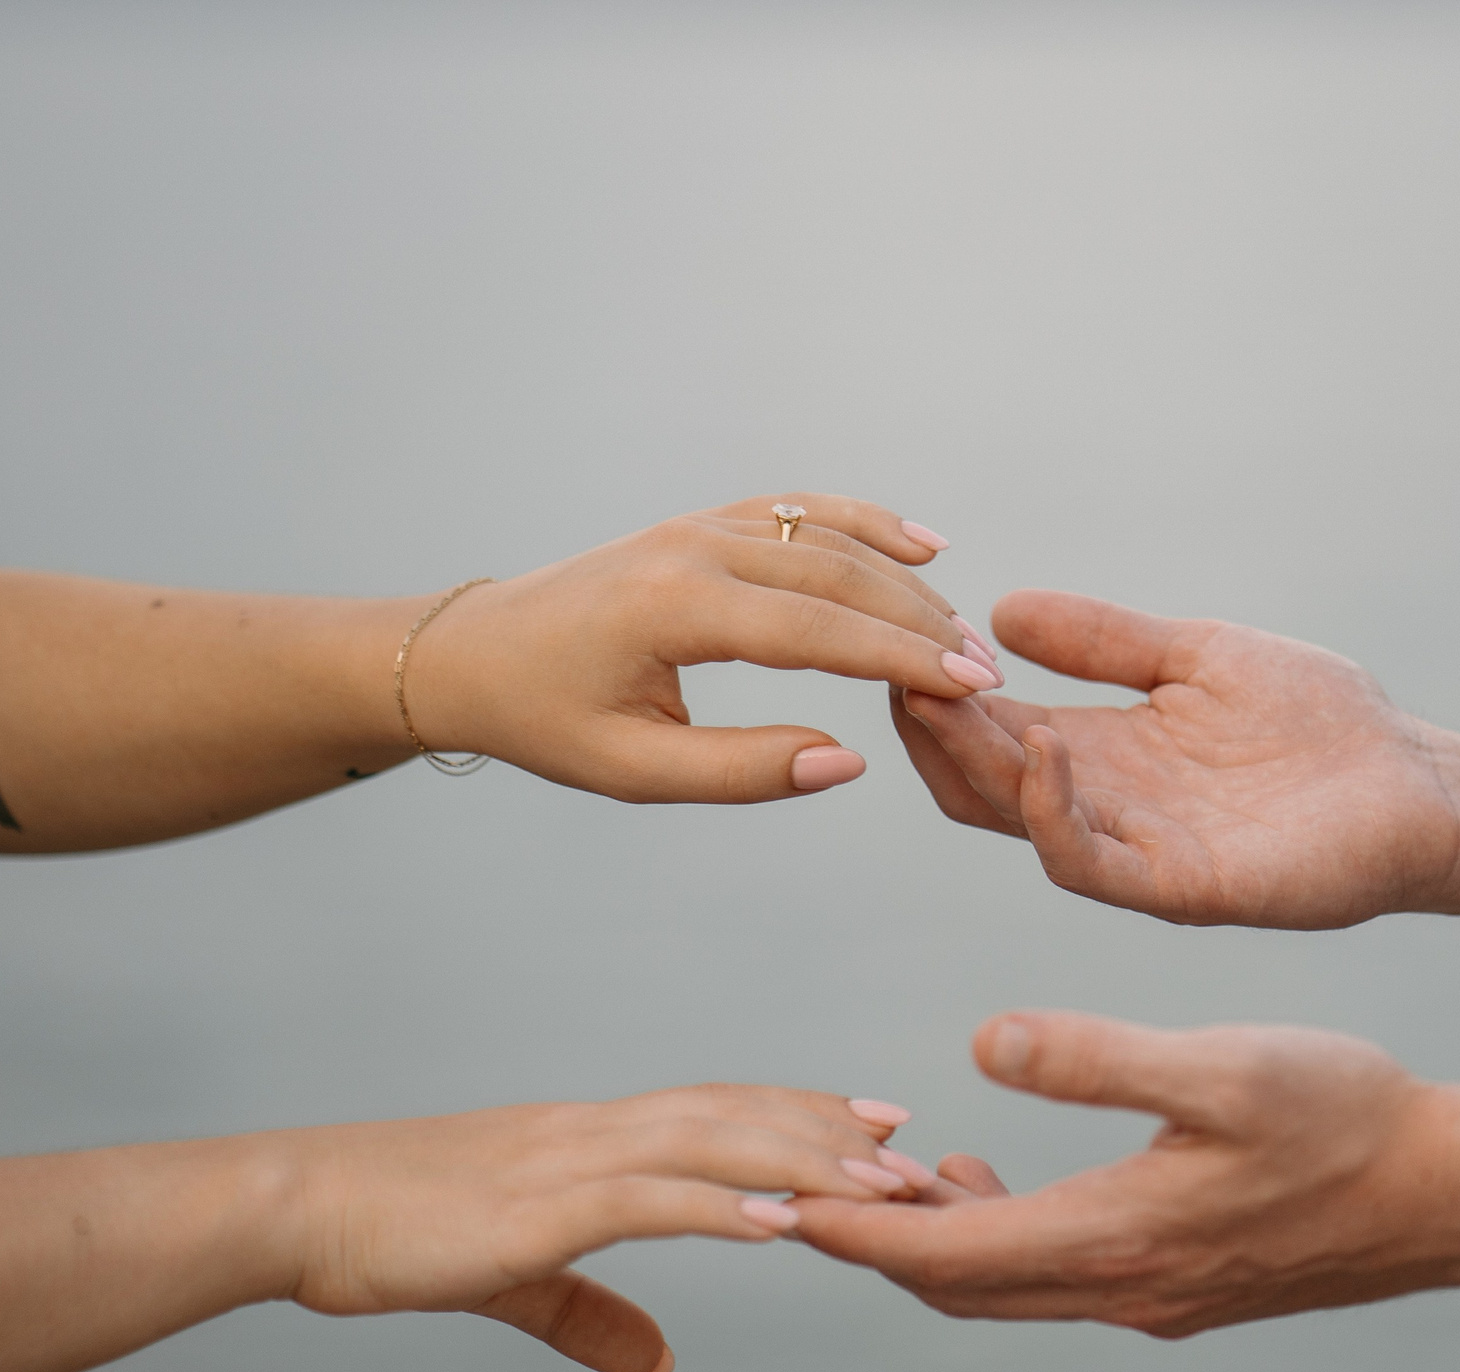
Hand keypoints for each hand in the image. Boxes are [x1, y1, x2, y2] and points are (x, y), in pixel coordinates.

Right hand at [273, 1084, 915, 1371]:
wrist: (296, 1207)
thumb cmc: (387, 1231)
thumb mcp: (508, 1276)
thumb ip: (587, 1314)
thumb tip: (659, 1362)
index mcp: (584, 1139)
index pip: (713, 1110)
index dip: (797, 1113)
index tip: (874, 1121)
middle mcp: (589, 1133)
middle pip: (732, 1115)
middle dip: (827, 1131)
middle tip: (914, 1150)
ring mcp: (565, 1162)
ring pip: (707, 1145)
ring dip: (801, 1162)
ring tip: (879, 1185)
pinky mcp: (536, 1207)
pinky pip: (647, 1199)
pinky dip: (721, 1206)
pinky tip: (782, 1221)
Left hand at [411, 494, 1001, 803]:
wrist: (472, 652)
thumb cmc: (545, 719)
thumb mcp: (633, 771)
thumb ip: (742, 771)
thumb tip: (846, 761)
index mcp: (673, 607)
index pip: (815, 630)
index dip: (900, 659)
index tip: (971, 687)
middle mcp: (693, 547)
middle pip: (837, 574)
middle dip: (920, 625)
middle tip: (987, 674)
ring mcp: (699, 524)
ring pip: (826, 537)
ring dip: (902, 582)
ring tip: (964, 631)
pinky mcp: (703, 522)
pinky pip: (799, 512)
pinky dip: (864, 523)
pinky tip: (922, 548)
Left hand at [791, 1012, 1459, 1336]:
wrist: (1456, 1194)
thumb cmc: (1350, 1118)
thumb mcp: (1221, 1067)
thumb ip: (1097, 1057)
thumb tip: (981, 1045)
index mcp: (1115, 1239)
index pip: (942, 1258)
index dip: (848, 1233)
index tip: (769, 1204)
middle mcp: (1122, 1289)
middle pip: (957, 1288)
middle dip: (872, 1242)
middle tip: (798, 1187)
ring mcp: (1155, 1298)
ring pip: (1006, 1286)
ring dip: (935, 1238)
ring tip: (886, 1169)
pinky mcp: (1183, 1287)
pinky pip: (1055, 1277)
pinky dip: (998, 1236)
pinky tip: (989, 1173)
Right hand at [892, 590, 1459, 926]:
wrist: (1421, 783)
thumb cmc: (1322, 723)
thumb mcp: (1196, 656)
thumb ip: (1107, 641)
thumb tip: (1001, 608)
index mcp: (1100, 756)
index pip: (985, 733)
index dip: (941, 688)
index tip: (906, 629)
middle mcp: (1103, 811)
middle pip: (976, 783)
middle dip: (933, 726)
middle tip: (900, 663)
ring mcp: (1137, 856)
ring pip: (1016, 822)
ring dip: (974, 760)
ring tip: (949, 695)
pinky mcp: (1181, 890)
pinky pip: (1090, 863)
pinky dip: (1051, 810)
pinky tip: (1042, 745)